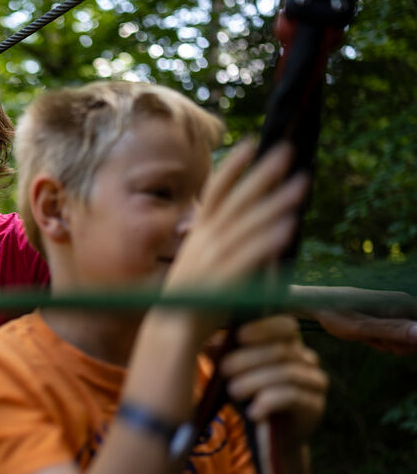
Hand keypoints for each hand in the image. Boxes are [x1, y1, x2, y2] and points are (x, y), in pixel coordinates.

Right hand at [163, 141, 307, 338]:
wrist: (171, 329)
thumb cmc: (191, 298)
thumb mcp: (201, 261)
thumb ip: (220, 243)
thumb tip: (244, 225)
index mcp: (199, 233)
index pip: (216, 192)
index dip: (232, 167)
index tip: (250, 143)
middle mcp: (205, 240)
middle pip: (238, 200)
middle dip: (262, 174)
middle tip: (287, 151)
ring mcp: (214, 257)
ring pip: (250, 223)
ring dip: (276, 202)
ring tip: (302, 184)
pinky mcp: (224, 278)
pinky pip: (251, 254)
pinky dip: (269, 240)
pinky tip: (290, 227)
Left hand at [220, 315, 327, 449]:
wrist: (266, 439)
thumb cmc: (248, 398)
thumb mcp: (233, 373)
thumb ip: (223, 354)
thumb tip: (210, 341)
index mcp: (289, 344)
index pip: (285, 325)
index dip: (264, 328)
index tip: (239, 336)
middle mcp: (307, 360)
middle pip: (282, 350)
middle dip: (249, 358)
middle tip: (224, 369)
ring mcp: (315, 384)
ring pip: (287, 373)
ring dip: (254, 381)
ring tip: (233, 391)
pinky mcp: (314, 408)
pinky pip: (292, 397)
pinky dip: (268, 402)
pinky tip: (252, 412)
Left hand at [291, 285, 416, 354]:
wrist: (317, 304)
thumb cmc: (336, 314)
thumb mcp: (363, 328)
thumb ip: (395, 331)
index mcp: (405, 305)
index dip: (410, 345)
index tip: (389, 343)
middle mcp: (404, 304)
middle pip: (415, 339)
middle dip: (396, 345)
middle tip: (372, 338)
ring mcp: (396, 310)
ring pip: (403, 339)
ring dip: (385, 343)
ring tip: (365, 335)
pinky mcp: (387, 315)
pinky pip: (392, 336)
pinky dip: (379, 340)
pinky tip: (364, 335)